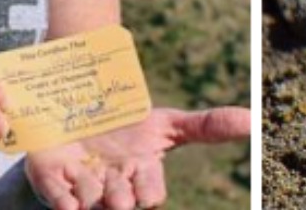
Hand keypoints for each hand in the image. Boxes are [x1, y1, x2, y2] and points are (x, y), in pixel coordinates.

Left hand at [25, 106, 249, 209]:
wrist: (85, 105)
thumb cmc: (130, 122)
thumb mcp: (167, 122)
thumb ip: (207, 126)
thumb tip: (253, 119)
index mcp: (141, 176)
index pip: (151, 194)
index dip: (147, 189)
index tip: (141, 170)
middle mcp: (113, 187)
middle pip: (121, 203)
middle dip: (120, 196)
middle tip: (117, 183)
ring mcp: (82, 186)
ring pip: (90, 200)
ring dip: (91, 189)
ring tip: (88, 166)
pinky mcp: (53, 181)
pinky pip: (57, 198)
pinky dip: (63, 199)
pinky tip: (68, 196)